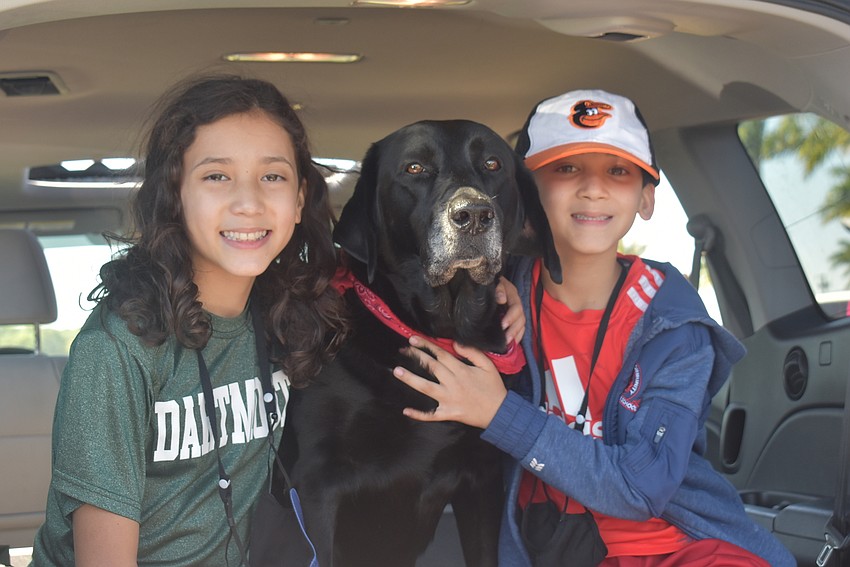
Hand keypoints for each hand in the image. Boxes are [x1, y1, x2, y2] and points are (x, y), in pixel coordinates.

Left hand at [393, 336, 507, 428]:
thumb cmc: (493, 388)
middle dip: (416, 357)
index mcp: (461, 370)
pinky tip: (406, 411)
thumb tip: (456, 343)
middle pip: (431, 367)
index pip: (440, 354)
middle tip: (403, 350)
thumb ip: (472, 353)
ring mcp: (449, 399)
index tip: (413, 339)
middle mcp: (452, 383)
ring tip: (397, 371)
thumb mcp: (488, 366)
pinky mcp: (448, 414)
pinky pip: (431, 415)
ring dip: (411, 379)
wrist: (500, 412)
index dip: (426, 345)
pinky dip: (419, 414)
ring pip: (426, 388)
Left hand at [496, 276, 524, 344]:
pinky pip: (519, 329)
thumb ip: (498, 288)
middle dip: (514, 330)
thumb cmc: (491, 283)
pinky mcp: (513, 318)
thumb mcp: (495, 282)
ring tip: (508, 344)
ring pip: (521, 325)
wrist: (488, 283)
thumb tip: (501, 299)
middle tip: (506, 339)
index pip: (516, 307)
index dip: (511, 317)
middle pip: (521, 318)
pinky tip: (511, 344)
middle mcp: (516, 304)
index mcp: (512, 294)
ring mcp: (516, 312)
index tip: (503, 325)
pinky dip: (516, 337)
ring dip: (516, 335)